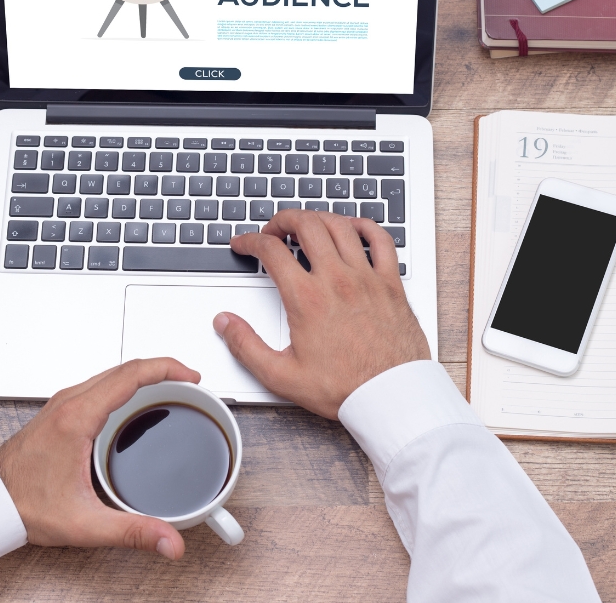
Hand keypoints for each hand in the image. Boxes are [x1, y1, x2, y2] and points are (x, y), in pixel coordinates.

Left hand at [0, 358, 200, 558]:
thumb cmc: (24, 504)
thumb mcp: (85, 523)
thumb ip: (133, 532)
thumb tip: (169, 539)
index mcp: (77, 418)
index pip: (131, 374)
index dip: (167, 368)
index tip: (191, 375)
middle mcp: (69, 403)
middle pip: (125, 368)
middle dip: (162, 369)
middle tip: (189, 383)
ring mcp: (63, 404)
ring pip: (111, 373)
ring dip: (143, 375)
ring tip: (169, 389)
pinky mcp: (60, 411)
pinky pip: (99, 384)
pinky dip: (125, 384)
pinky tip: (135, 403)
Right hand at [214, 210, 429, 418]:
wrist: (390, 397)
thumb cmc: (343, 388)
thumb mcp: (282, 376)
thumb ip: (246, 347)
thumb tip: (225, 323)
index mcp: (306, 299)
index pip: (270, 250)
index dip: (250, 240)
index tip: (244, 244)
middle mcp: (336, 280)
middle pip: (306, 225)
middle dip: (283, 219)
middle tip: (273, 229)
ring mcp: (366, 278)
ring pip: (340, 226)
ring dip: (318, 218)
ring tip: (306, 225)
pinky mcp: (390, 284)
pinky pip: (382, 240)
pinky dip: (365, 226)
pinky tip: (354, 228)